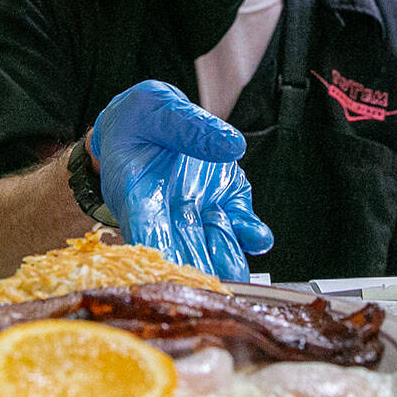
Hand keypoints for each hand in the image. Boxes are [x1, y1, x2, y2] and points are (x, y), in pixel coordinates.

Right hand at [87, 80, 273, 280]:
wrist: (153, 118)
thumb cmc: (143, 117)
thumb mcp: (159, 110)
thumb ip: (190, 127)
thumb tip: (232, 145)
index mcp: (137, 194)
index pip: (146, 231)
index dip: (162, 253)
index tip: (176, 269)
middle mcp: (168, 213)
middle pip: (182, 253)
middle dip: (199, 272)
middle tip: (213, 287)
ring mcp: (199, 212)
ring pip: (213, 248)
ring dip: (226, 260)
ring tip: (238, 270)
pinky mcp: (224, 203)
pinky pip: (240, 226)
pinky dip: (251, 235)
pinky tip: (258, 236)